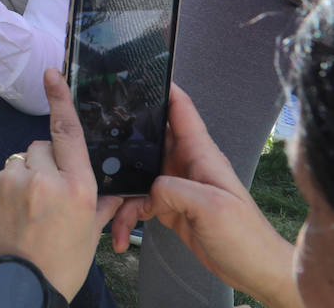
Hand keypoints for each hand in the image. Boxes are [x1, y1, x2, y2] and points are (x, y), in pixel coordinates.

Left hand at [0, 68, 123, 299]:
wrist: (20, 289)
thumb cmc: (61, 263)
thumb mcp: (90, 232)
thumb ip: (101, 202)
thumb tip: (114, 187)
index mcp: (77, 187)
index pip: (68, 132)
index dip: (60, 99)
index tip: (51, 72)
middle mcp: (44, 179)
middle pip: (42, 146)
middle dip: (46, 163)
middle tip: (48, 194)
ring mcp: (11, 182)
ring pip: (19, 160)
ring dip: (24, 176)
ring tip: (27, 209)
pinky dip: (5, 188)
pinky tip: (11, 213)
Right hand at [109, 86, 299, 306]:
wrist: (255, 272)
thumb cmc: (245, 237)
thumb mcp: (211, 207)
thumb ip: (173, 189)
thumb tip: (146, 189)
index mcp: (200, 154)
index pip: (180, 109)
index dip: (160, 88)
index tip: (132, 75)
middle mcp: (185, 164)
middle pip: (147, 138)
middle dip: (121, 139)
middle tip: (93, 141)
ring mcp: (175, 185)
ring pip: (135, 175)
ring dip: (120, 193)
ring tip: (110, 213)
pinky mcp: (168, 207)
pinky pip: (138, 202)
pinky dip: (126, 216)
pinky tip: (121, 234)